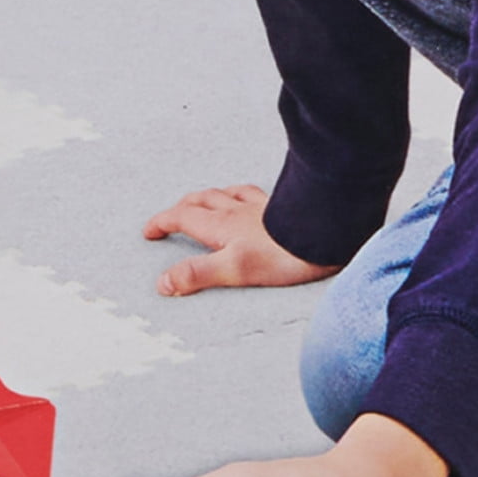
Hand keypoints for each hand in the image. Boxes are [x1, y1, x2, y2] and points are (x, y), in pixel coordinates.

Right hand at [141, 181, 337, 298]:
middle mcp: (238, 210)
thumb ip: (197, 274)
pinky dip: (243, 195)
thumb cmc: (284, 253)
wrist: (327, 234)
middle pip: (202, 200)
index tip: (149, 231)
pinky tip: (252, 200)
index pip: (182, 217)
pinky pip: (255, 195)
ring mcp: (261, 206)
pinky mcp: (283, 208)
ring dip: (211, 196)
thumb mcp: (234, 269)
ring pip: (227, 193)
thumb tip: (164, 283)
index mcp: (221, 224)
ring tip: (207, 201)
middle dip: (182, 207)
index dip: (162, 222)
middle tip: (172, 216)